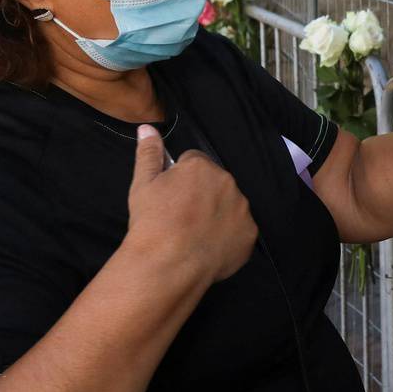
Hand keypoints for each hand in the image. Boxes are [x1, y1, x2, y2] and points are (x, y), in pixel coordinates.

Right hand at [124, 125, 257, 283]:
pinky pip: (240, 229)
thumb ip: (149, 153)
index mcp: (202, 166)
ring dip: (217, 213)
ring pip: (229, 205)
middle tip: (183, 216)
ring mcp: (242, 208)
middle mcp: (228, 182)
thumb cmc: (152, 222)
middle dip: (202, 194)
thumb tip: (147, 128)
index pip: (194, 162)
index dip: (181, 179)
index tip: (172, 196)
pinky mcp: (249, 234)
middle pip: (215, 183)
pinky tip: (209, 245)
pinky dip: (228, 236)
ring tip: (195, 233)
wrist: (167, 263)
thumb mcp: (143, 184)